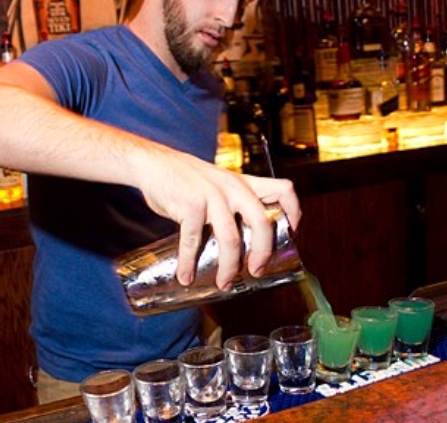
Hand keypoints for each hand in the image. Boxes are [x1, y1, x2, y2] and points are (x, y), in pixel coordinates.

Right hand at [133, 149, 298, 290]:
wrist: (152, 163)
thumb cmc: (185, 178)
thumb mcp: (218, 183)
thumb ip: (232, 203)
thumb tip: (241, 242)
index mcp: (243, 183)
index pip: (283, 189)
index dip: (294, 212)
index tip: (291, 234)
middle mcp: (232, 188)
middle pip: (262, 222)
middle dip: (262, 252)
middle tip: (257, 271)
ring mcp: (212, 196)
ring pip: (231, 238)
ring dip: (229, 267)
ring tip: (224, 283)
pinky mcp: (190, 205)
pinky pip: (193, 241)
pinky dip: (189, 263)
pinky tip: (186, 276)